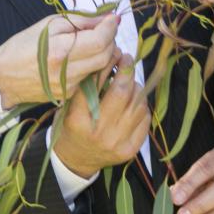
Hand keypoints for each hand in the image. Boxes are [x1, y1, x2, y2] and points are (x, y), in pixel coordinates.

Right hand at [0, 13, 119, 107]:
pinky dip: (93, 64)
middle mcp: (67, 73)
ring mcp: (69, 87)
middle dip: (110, 39)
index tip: (113, 17)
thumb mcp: (49, 25)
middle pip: (105, 56)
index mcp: (60, 52)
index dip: (110, 27)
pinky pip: (91, 77)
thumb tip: (106, 18)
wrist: (3, 77)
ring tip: (92, 40)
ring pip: (101, 68)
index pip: (99, 41)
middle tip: (104, 28)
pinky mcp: (69, 95)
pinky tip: (81, 57)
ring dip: (103, 52)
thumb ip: (80, 21)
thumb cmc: (23, 45)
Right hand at [53, 57, 149, 178]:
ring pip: (138, 104)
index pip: (96, 84)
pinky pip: (145, 119)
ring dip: (136, 88)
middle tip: (127, 59)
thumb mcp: (68, 106)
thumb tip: (111, 58)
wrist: (75, 160)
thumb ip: (86, 86)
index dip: (108, 64)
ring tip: (129, 82)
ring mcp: (116, 143)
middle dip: (127, 71)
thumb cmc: (71, 126)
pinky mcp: (130, 150)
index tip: (115, 53)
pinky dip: (142, 105)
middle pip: (122, 93)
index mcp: (77, 119)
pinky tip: (134, 102)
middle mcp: (98, 132)